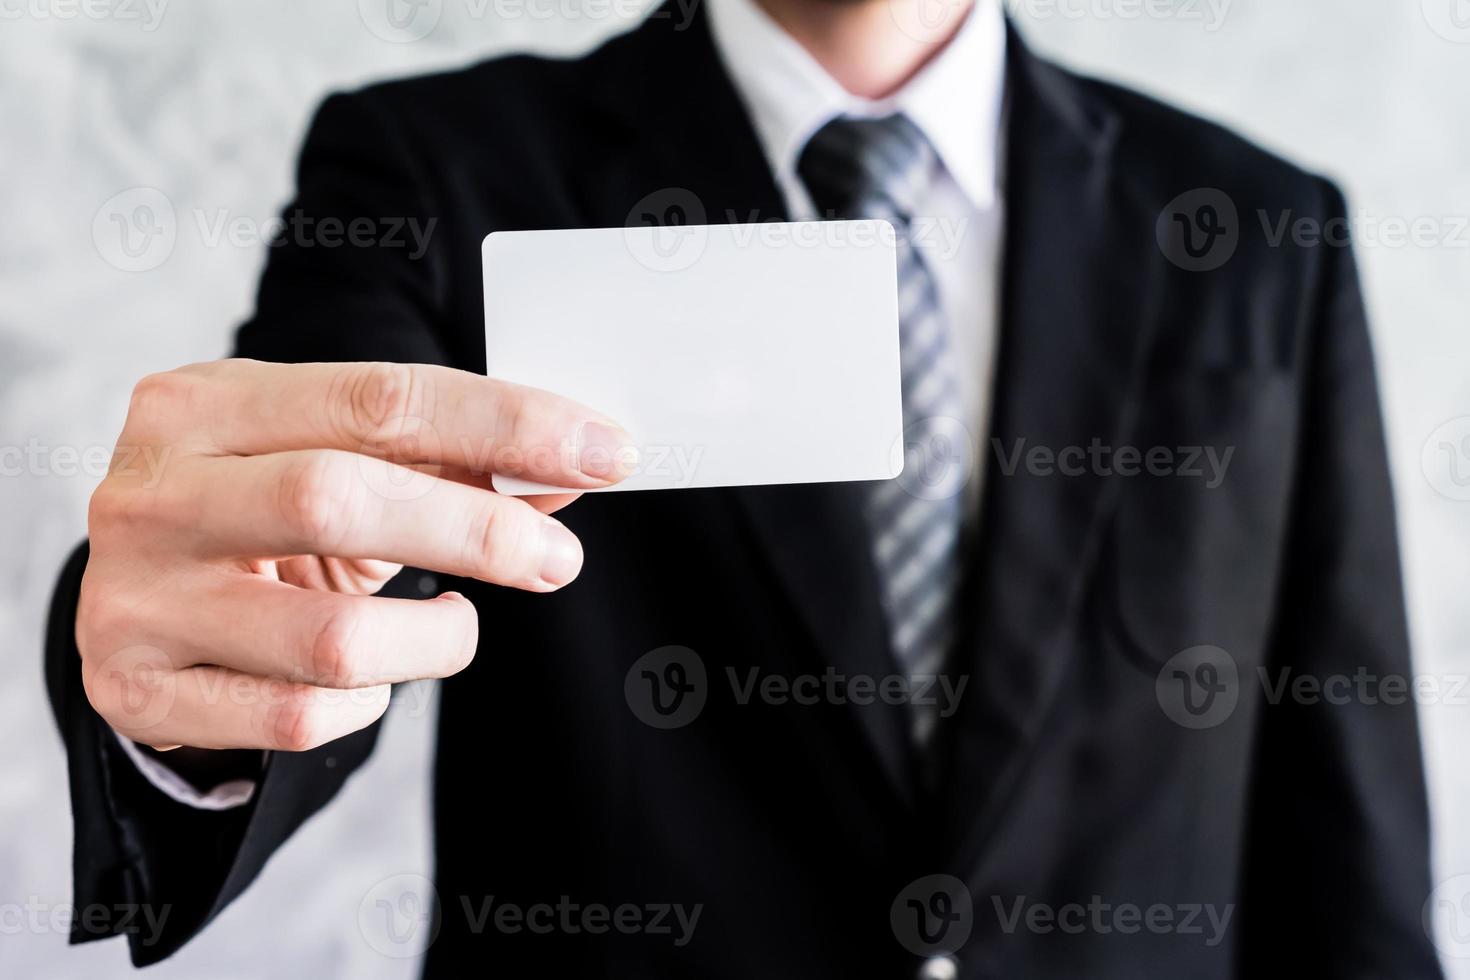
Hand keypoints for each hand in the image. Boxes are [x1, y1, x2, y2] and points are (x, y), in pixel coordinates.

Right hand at [75, 359, 634, 751]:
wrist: (134, 599)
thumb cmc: (259, 515)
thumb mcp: (333, 461)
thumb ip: (444, 459)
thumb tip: (577, 468)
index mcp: (201, 404)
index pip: (380, 397)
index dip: (508, 424)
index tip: (607, 452)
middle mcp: (153, 493)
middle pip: (338, 499)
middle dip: (478, 531)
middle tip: (558, 558)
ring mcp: (135, 599)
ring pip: (331, 638)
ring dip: (434, 640)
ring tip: (456, 628)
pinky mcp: (138, 694)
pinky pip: (300, 716)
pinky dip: (369, 702)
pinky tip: (373, 677)